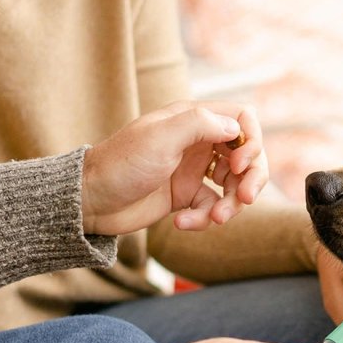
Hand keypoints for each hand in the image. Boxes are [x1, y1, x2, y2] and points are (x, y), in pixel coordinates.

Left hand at [82, 100, 271, 235]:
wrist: (91, 201)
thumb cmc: (121, 164)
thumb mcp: (161, 137)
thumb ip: (200, 124)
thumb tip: (237, 128)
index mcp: (192, 119)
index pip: (242, 119)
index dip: (251, 141)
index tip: (240, 164)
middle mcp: (197, 142)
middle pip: (246, 155)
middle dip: (251, 179)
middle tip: (245, 198)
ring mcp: (193, 169)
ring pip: (233, 185)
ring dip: (230, 204)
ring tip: (215, 219)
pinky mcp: (186, 196)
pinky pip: (212, 206)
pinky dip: (204, 218)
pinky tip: (182, 223)